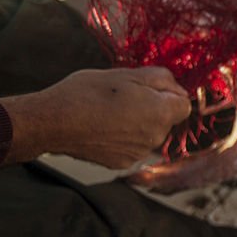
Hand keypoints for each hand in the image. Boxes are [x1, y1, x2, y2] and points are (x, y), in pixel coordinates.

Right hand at [0, 67, 192, 168]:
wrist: (52, 123)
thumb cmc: (87, 93)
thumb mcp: (126, 73)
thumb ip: (160, 78)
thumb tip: (176, 87)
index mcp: (161, 113)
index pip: (184, 104)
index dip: (169, 93)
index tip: (150, 88)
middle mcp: (155, 137)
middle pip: (166, 119)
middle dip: (152, 107)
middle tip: (123, 96)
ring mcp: (139, 153)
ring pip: (148, 133)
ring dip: (137, 122)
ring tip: (109, 111)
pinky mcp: (122, 163)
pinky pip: (132, 146)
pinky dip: (123, 137)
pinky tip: (102, 127)